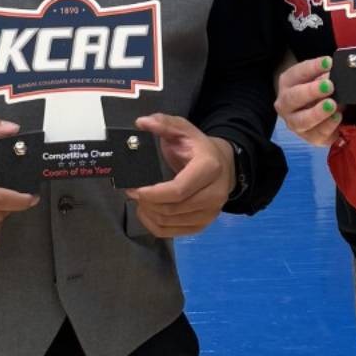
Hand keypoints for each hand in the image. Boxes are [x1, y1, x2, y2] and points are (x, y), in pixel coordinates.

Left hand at [125, 116, 234, 237]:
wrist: (223, 164)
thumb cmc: (198, 147)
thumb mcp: (183, 129)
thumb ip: (164, 123)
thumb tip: (142, 122)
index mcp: (210, 168)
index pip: (179, 190)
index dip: (154, 193)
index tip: (134, 189)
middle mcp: (215, 194)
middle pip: (173, 209)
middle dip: (147, 203)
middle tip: (132, 193)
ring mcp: (211, 213)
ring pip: (171, 223)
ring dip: (149, 214)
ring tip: (139, 201)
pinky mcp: (204, 224)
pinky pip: (174, 233)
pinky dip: (155, 226)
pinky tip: (148, 213)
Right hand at [274, 56, 341, 146]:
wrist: (308, 108)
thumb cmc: (314, 89)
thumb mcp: (318, 78)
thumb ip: (326, 74)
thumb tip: (338, 72)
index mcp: (287, 83)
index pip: (297, 73)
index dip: (313, 67)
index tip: (329, 62)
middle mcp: (285, 104)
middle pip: (294, 98)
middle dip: (312, 91)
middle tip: (330, 86)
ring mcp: (294, 123)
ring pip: (302, 121)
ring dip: (318, 113)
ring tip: (333, 105)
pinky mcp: (308, 137)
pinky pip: (316, 136)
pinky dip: (328, 128)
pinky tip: (337, 118)